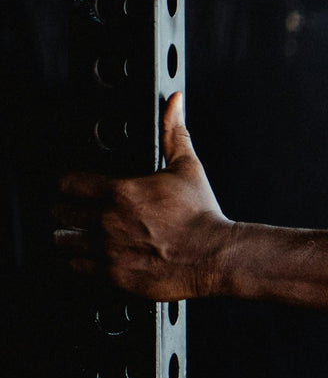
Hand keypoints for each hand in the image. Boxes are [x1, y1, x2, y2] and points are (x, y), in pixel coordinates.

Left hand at [54, 91, 233, 300]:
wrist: (217, 256)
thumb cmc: (203, 216)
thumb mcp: (188, 168)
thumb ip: (174, 133)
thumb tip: (175, 103)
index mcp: (120, 192)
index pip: (68, 184)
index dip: (67, 185)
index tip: (72, 188)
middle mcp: (108, 220)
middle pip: (60, 212)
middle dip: (65, 210)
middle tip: (72, 212)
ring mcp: (109, 249)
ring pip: (64, 240)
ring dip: (68, 236)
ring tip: (77, 235)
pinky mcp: (114, 275)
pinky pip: (78, 267)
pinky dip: (80, 261)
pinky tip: (91, 257)